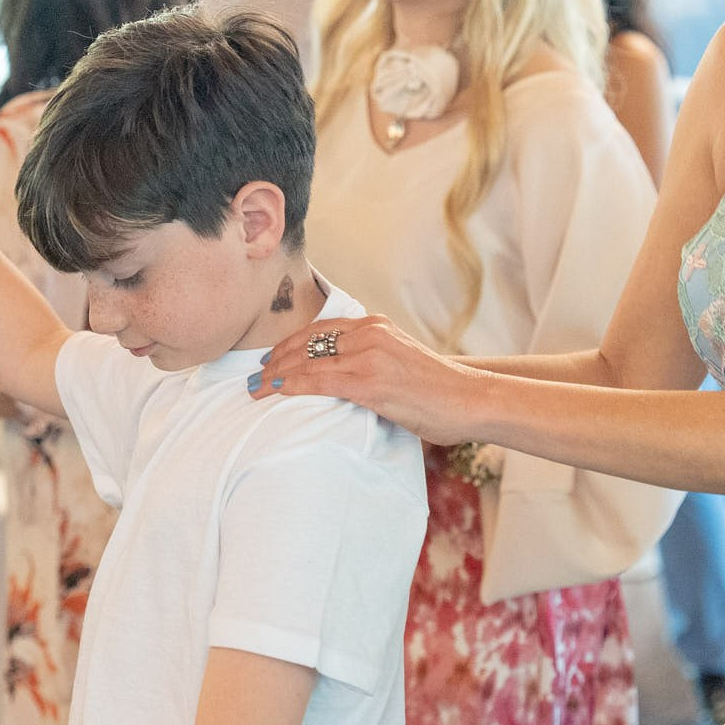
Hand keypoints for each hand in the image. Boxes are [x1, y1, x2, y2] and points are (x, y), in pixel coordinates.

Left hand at [249, 314, 479, 445]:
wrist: (470, 399)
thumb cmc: (438, 391)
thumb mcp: (400, 363)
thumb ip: (371, 362)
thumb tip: (344, 381)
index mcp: (376, 325)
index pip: (319, 330)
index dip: (289, 345)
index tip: (270, 360)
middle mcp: (370, 333)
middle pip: (307, 341)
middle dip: (275, 359)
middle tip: (254, 376)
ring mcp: (369, 355)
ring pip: (307, 360)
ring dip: (275, 374)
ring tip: (255, 388)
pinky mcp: (370, 381)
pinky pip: (318, 380)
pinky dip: (290, 385)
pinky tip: (274, 391)